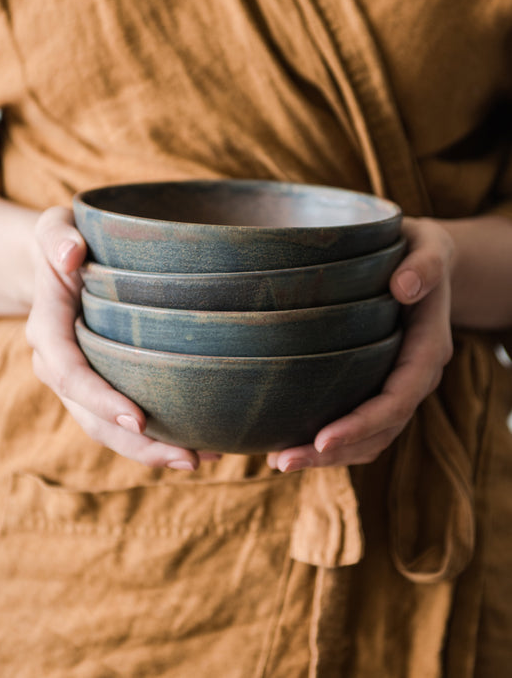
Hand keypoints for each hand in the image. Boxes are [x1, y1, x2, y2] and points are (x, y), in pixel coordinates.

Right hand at [26, 206, 216, 469]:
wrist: (59, 262)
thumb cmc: (64, 241)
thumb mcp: (54, 227)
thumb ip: (57, 237)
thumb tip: (72, 255)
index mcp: (47, 330)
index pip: (69, 373)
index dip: (99, 400)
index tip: (136, 419)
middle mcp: (58, 364)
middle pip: (90, 417)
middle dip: (136, 444)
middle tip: (187, 457)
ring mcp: (78, 380)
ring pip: (106, 429)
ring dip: (150, 451)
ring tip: (200, 458)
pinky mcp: (99, 385)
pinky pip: (120, 419)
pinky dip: (153, 437)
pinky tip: (196, 443)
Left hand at [266, 217, 454, 472]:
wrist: (424, 262)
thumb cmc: (421, 251)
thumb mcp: (428, 246)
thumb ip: (423, 264)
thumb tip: (403, 287)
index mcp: (428, 350)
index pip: (398, 400)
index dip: (362, 425)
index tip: (322, 440)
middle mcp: (414, 377)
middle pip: (380, 431)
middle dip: (335, 452)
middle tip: (283, 461)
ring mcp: (396, 385)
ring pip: (369, 438)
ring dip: (328, 456)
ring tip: (279, 461)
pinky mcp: (377, 384)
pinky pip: (358, 424)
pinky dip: (328, 440)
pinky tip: (288, 441)